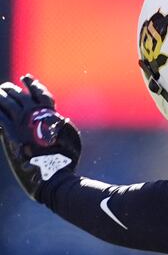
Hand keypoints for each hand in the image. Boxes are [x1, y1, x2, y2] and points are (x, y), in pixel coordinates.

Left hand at [0, 75, 81, 201]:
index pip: (40, 92)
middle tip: (5, 88)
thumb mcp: (72, 139)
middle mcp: (35, 115)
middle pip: (19, 95)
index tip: (25, 78)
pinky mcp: (9, 135)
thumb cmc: (66, 161)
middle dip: (10, 89)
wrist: (52, 177)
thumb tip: (60, 116)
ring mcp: (21, 124)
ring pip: (5, 103)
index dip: (32, 83)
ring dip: (0, 96)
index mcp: (50, 114)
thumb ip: (64, 125)